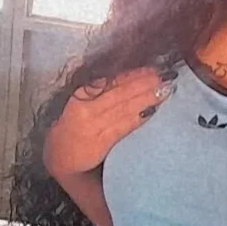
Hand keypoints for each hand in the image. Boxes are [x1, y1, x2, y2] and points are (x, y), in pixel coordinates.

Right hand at [43, 68, 175, 176]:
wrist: (60, 157)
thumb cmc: (77, 124)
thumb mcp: (84, 103)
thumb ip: (104, 89)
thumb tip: (136, 74)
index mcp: (81, 94)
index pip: (112, 80)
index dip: (134, 73)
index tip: (152, 68)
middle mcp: (85, 108)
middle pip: (120, 92)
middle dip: (145, 83)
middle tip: (166, 76)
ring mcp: (92, 126)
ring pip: (124, 108)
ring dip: (147, 98)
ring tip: (165, 90)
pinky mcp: (99, 142)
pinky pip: (123, 126)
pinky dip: (139, 117)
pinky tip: (152, 110)